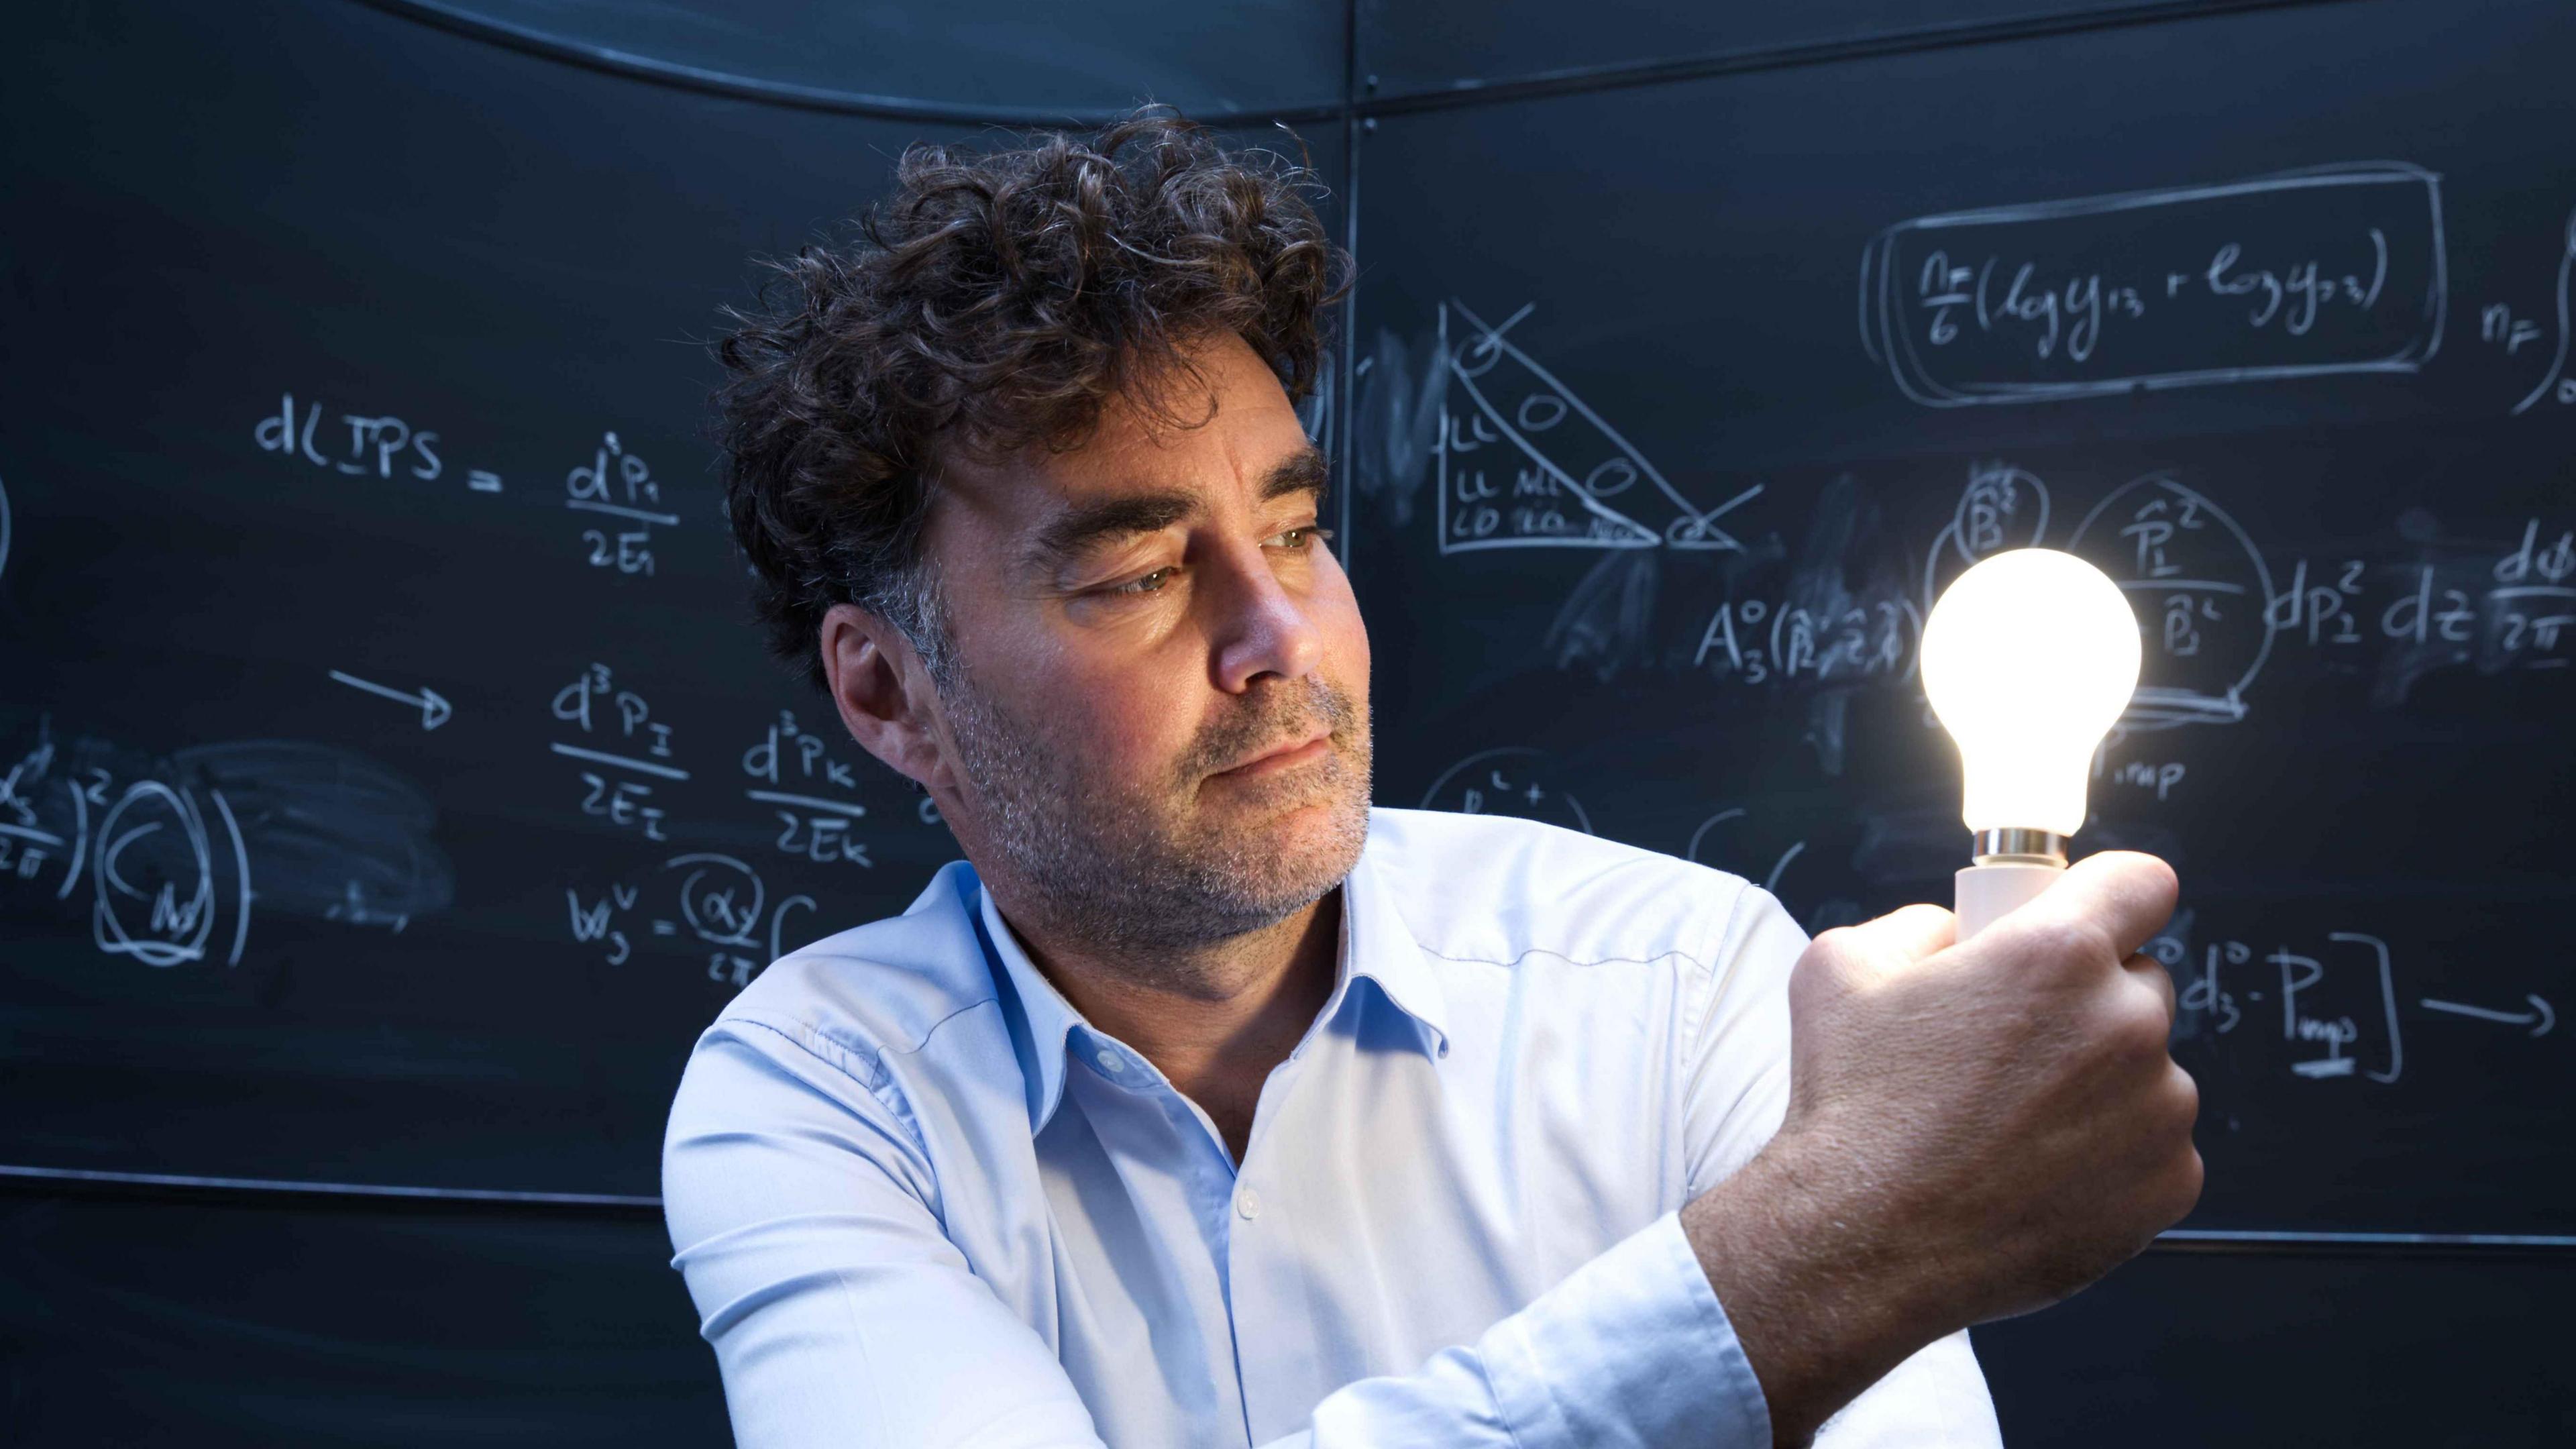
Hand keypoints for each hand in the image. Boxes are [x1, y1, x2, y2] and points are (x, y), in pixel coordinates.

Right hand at [1682, 850, 2198, 1442]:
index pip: (2143, 881)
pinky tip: (2037, 1169)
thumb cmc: (1850, 1109)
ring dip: (2101, 1083)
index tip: (2090, 916)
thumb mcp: (1840, 968)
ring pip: (2150, 1070)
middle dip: (2090, 999)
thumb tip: (1959, 932)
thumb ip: (1919, 924)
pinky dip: (2112, 1155)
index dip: (2111, 894)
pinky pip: (2156, 1147)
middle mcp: (2124, 1024)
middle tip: (2018, 1041)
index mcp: (2056, 953)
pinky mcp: (2167, 1184)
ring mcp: (2158, 1110)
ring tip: (2014, 1122)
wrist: (1862, 1242)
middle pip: (2144, 980)